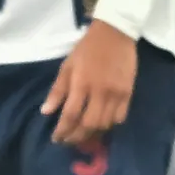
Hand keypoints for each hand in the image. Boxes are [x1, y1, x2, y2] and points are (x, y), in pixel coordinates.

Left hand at [42, 22, 139, 149]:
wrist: (115, 33)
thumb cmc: (87, 48)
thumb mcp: (67, 65)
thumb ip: (57, 90)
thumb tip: (46, 112)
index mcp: (81, 83)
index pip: (70, 115)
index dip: (62, 130)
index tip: (56, 138)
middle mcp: (100, 92)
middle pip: (88, 124)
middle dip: (76, 137)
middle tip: (68, 141)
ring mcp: (116, 94)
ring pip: (104, 124)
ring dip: (92, 134)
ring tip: (82, 136)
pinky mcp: (128, 93)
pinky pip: (120, 117)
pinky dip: (109, 125)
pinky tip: (101, 125)